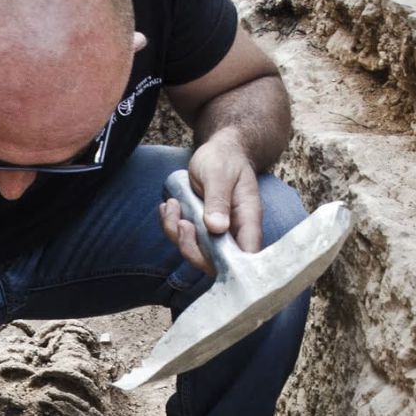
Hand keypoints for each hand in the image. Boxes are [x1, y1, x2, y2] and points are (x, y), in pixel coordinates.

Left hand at [159, 133, 263, 271]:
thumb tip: (217, 228)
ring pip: (196, 251)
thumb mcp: (219, 174)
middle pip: (215, 262)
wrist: (219, 150)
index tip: (206, 252)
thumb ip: (218, 200)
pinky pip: (185, 238)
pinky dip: (172, 226)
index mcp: (247, 220)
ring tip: (172, 206)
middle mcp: (234, 232)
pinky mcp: (201, 229)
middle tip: (182, 223)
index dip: (230, 266)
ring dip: (176, 234)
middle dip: (191, 248)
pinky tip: (168, 206)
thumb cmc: (225, 159)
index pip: (246, 256)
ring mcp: (217, 233)